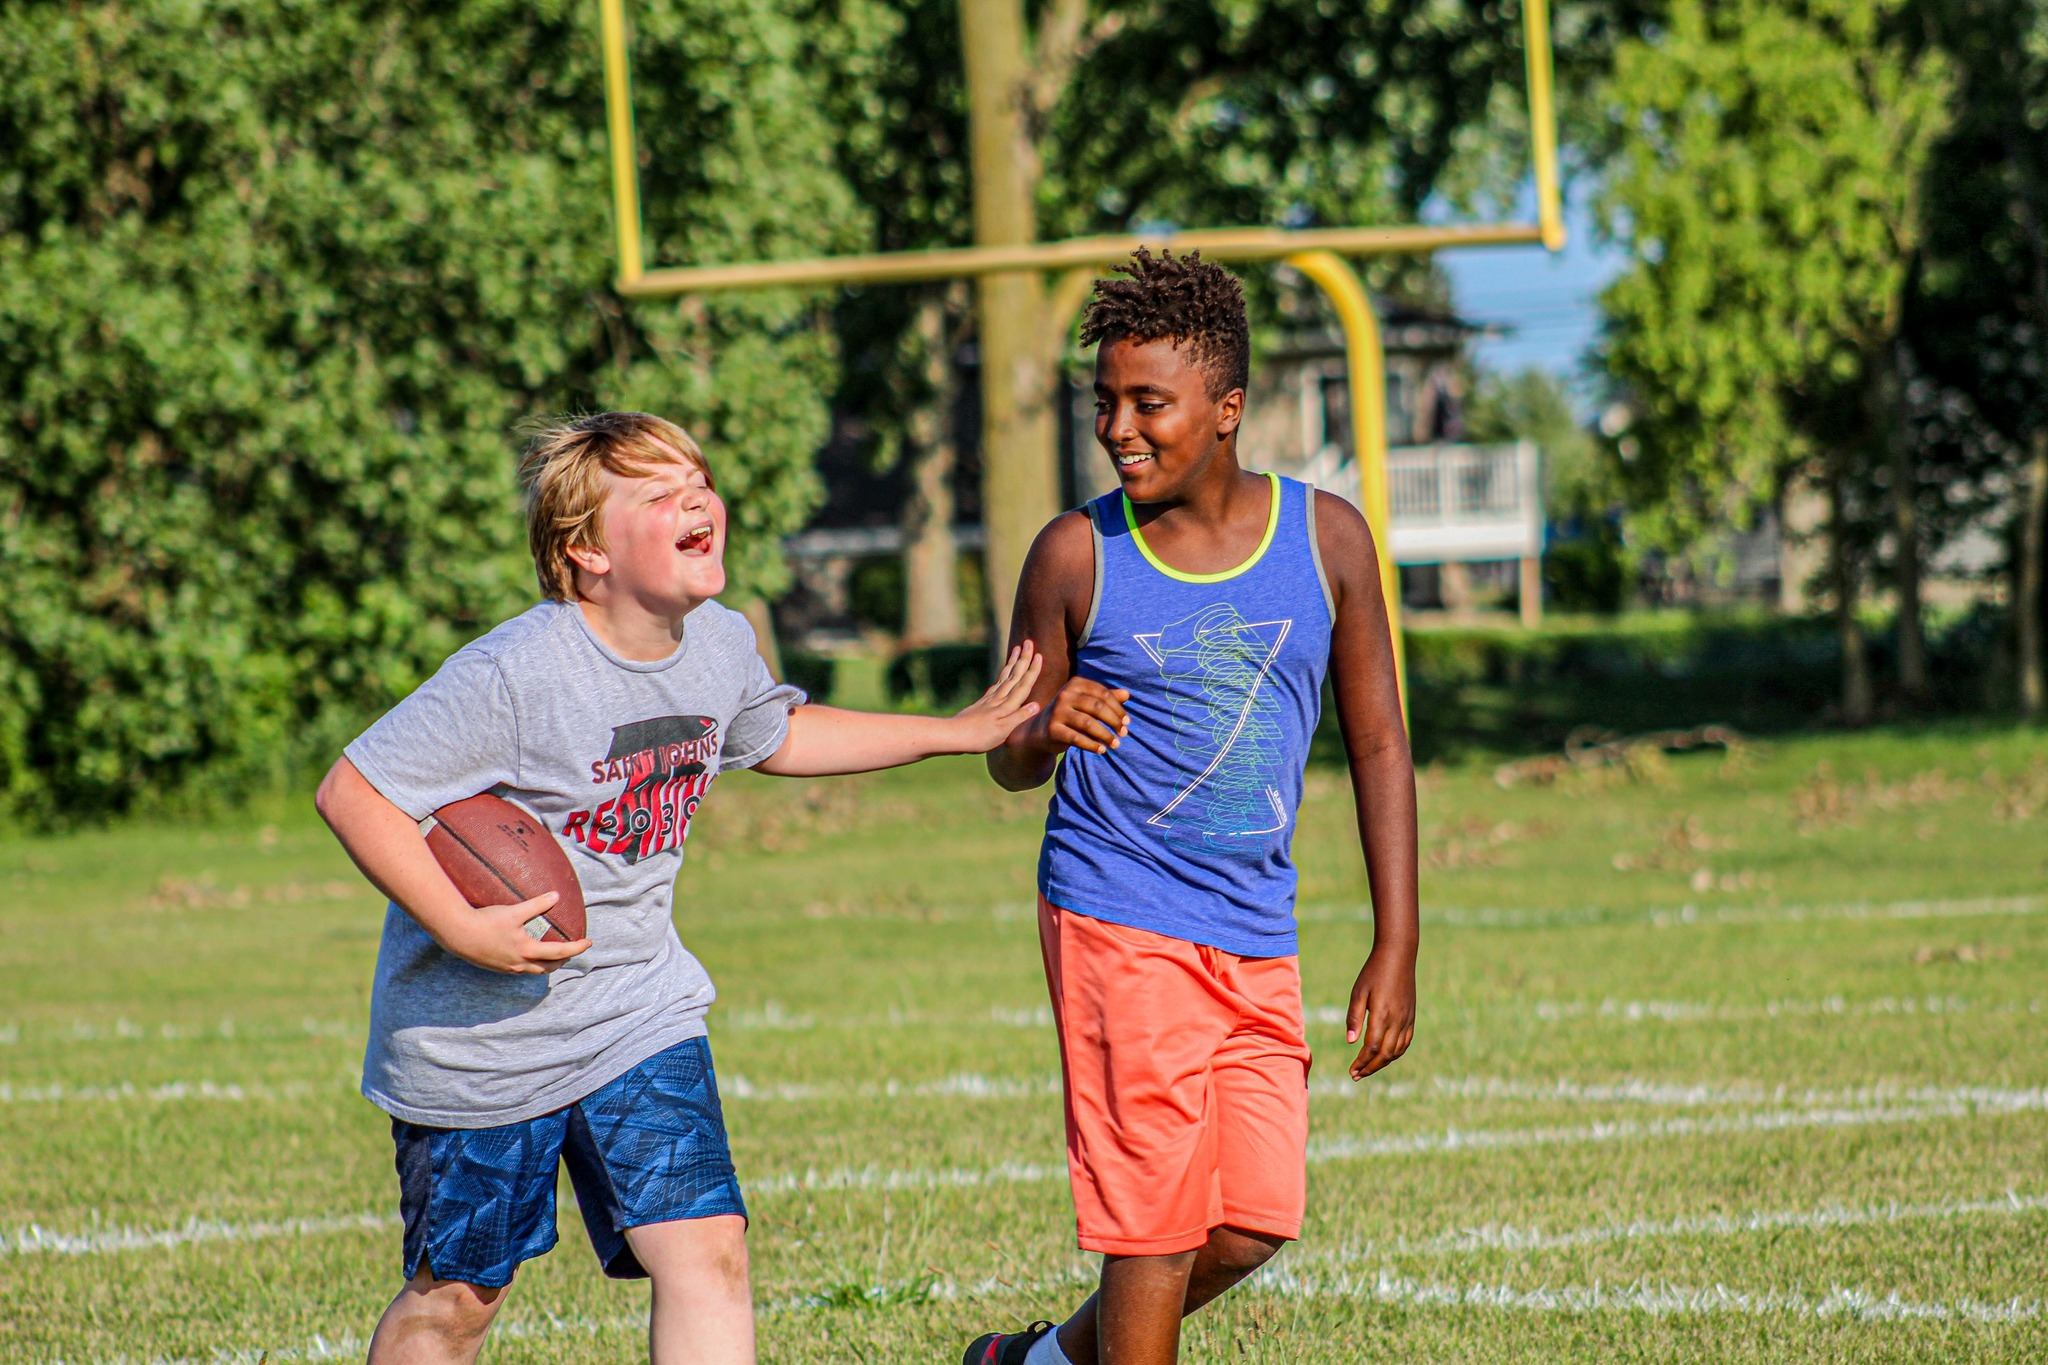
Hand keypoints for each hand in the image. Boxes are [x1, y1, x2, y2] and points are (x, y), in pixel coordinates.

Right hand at [435, 892, 591, 974]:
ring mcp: (508, 969)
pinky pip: (521, 970)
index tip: (589, 942)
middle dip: (563, 959)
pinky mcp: (497, 968)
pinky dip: (532, 964)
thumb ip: (536, 905)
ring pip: (535, 971)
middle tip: (572, 950)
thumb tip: (556, 896)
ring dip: (548, 964)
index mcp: (527, 951)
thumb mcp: (514, 912)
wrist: (458, 935)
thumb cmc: (486, 922)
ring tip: (554, 955)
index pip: (560, 952)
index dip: (577, 948)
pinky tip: (528, 955)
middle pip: (549, 967)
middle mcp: (519, 964)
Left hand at [947, 642, 1044, 751]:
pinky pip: (996, 684)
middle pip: (1014, 676)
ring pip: (1005, 677)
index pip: (1023, 685)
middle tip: (1029, 642)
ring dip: (1013, 663)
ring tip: (1017, 649)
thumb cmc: (979, 737)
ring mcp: (990, 700)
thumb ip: (1019, 717)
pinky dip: (1003, 675)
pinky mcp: (983, 703)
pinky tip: (1004, 673)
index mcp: (1007, 706)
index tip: (1039, 655)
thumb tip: (1036, 704)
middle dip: (1023, 659)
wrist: (954, 735)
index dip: (1032, 671)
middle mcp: (999, 699)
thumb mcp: (1002, 731)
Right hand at [1043, 675, 1129, 754]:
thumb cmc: (1070, 714)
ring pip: (1088, 723)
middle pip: (1097, 707)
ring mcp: (1057, 712)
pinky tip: (1102, 750)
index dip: (1118, 708)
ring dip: (1105, 735)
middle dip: (1114, 721)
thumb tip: (1127, 694)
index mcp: (1075, 684)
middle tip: (1124, 733)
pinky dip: (1091, 745)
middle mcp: (1065, 695)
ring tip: (1116, 744)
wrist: (1041, 731)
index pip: (1102, 693)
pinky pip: (1076, 738)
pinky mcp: (1052, 729)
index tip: (1127, 721)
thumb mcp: (1086, 703)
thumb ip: (1105, 698)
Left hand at [1344, 944, 1415, 1079]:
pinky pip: (1406, 1042)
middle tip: (1356, 1076)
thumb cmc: (1374, 972)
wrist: (1398, 956)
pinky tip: (1385, 1056)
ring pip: (1397, 1051)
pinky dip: (1395, 1054)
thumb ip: (1354, 1017)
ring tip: (1368, 1069)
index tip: (1352, 1071)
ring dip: (1382, 1064)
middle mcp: (1397, 1020)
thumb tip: (1351, 1042)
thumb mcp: (1359, 992)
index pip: (1372, 1048)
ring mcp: (1407, 1019)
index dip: (1362, 1062)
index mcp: (1382, 1015)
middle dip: (1370, 1068)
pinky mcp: (1411, 1017)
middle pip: (1385, 1054)